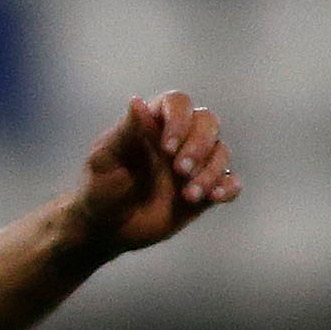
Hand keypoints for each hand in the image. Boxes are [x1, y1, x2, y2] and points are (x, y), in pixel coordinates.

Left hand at [69, 90, 238, 256]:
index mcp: (152, 124)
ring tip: (188, 195)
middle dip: (199, 145)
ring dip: (211, 171)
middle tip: (180, 170)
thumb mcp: (105, 161)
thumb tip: (136, 101)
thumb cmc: (99, 188)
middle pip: (208, 122)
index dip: (179, 119)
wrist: (107, 228)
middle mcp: (178, 138)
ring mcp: (194, 164)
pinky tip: (213, 197)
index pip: (178, 103)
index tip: (166, 148)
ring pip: (221, 151)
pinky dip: (228, 187)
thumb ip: (125, 133)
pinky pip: (230, 182)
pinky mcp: (204, 189)